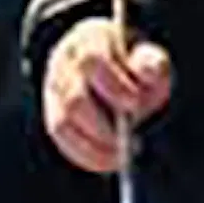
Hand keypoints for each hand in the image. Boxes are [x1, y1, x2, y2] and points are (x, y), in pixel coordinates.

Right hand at [41, 20, 173, 176]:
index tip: (135, 105)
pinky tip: (108, 161)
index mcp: (88, 40)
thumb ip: (151, 63)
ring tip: (121, 158)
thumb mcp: (146, 56)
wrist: (105, 60)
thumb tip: (148, 72)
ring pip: (63, 124)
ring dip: (94, 147)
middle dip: (103, 126)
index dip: (114, 86)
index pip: (92, 62)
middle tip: (130, 144)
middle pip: (74, 99)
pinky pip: (62, 139)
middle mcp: (64, 65)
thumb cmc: (131, 63)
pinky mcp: (52, 113)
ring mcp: (54, 89)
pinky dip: (85, 155)